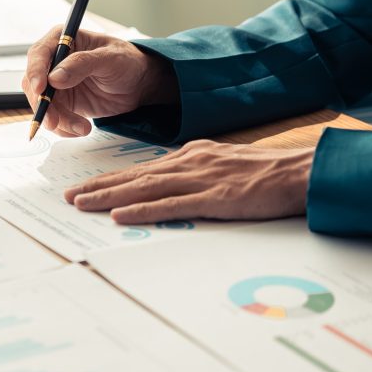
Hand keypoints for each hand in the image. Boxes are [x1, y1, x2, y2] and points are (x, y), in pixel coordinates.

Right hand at [22, 28, 176, 136]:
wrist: (139, 85)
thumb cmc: (127, 62)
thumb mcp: (110, 58)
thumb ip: (82, 64)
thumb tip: (55, 77)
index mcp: (63, 40)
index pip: (39, 54)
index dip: (35, 71)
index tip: (41, 89)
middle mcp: (55, 61)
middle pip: (34, 83)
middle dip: (43, 104)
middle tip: (54, 121)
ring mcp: (56, 84)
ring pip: (43, 104)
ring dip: (57, 120)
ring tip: (81, 127)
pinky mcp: (63, 103)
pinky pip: (54, 118)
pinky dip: (64, 128)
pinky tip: (82, 128)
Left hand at [64, 140, 313, 222]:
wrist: (302, 172)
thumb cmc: (269, 174)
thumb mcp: (226, 165)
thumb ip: (199, 173)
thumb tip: (173, 186)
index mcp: (193, 155)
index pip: (143, 169)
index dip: (113, 178)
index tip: (88, 185)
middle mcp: (190, 163)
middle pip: (135, 176)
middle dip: (100, 186)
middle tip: (69, 196)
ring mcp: (201, 180)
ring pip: (144, 188)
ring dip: (109, 197)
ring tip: (81, 204)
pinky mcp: (214, 199)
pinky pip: (170, 206)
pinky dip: (142, 211)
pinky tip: (120, 216)